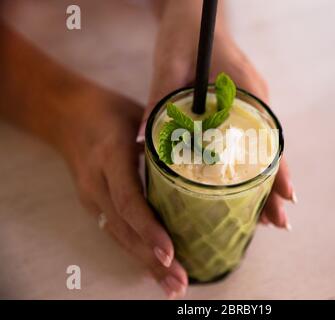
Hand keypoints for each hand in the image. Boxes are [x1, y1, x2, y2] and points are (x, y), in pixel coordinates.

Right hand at [60, 87, 187, 298]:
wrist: (65, 115)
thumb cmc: (108, 111)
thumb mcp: (137, 114)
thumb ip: (165, 136)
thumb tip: (205, 154)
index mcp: (110, 156)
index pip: (129, 200)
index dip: (149, 229)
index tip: (170, 253)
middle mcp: (97, 182)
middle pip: (124, 228)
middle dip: (151, 259)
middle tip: (178, 283)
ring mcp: (91, 196)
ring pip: (118, 235)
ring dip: (144, 262)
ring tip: (170, 285)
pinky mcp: (93, 203)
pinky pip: (115, 230)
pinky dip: (135, 250)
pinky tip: (153, 266)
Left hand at [138, 1, 295, 228]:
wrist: (193, 14)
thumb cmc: (184, 33)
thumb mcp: (169, 62)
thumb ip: (159, 99)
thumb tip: (142, 140)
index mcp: (245, 88)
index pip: (267, 135)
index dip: (276, 168)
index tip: (285, 197)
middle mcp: (255, 99)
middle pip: (270, 148)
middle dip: (276, 185)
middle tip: (280, 222)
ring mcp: (251, 103)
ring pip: (262, 147)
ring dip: (266, 180)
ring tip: (268, 216)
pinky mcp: (241, 105)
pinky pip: (250, 139)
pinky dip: (251, 165)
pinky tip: (247, 188)